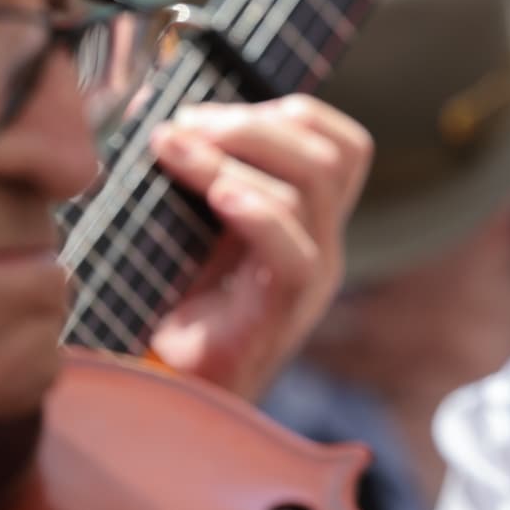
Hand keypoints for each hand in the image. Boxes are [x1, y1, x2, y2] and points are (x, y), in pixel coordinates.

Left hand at [145, 95, 371, 399]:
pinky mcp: (284, 315)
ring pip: (311, 191)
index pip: (345, 146)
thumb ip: (202, 178)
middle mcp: (323, 245)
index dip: (293, 113)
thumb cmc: (171, 307)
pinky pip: (293, 254)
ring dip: (234, 153)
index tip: (213, 113)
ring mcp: (312, 280)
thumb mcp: (194, 228)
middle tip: (182, 125)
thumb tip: (169, 116)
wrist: (165, 396)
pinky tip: (216, 193)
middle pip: (332, 156)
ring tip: (171, 149)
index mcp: (310, 220)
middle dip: (252, 123)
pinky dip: (257, 214)